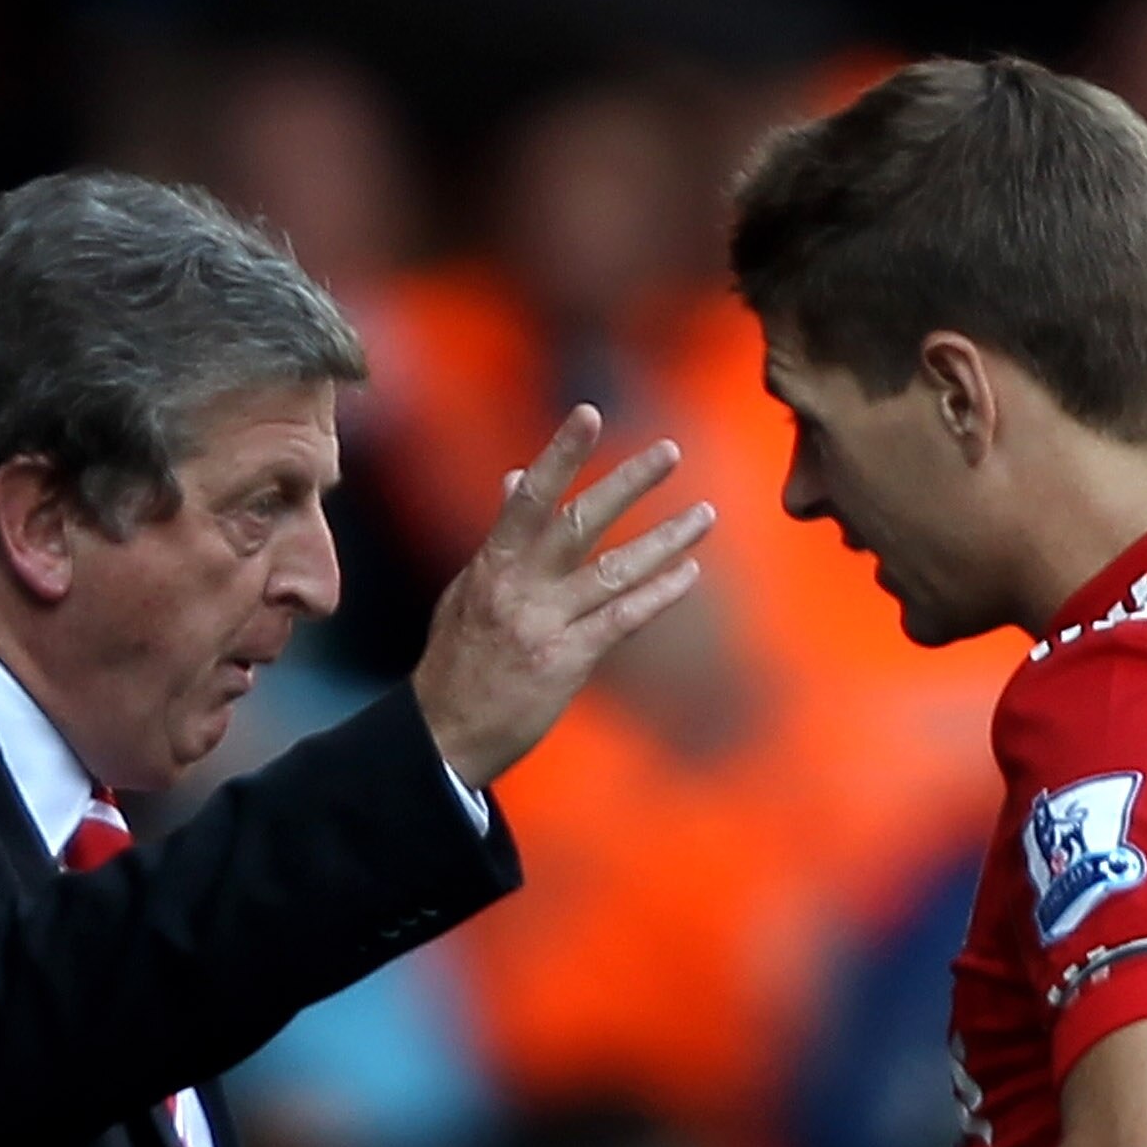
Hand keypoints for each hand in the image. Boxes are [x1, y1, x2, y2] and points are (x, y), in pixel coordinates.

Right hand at [411, 406, 715, 788]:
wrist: (442, 733)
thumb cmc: (457, 661)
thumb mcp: (467, 591)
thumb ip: (499, 535)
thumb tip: (515, 476)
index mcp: (492, 564)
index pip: (530, 497)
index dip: (560, 453)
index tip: (589, 414)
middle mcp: (518, 587)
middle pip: (579, 522)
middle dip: (627, 483)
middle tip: (670, 450)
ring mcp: (544, 623)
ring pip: (613, 570)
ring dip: (664, 539)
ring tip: (705, 513)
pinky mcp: (566, 661)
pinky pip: (621, 621)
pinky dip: (657, 595)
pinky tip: (689, 573)